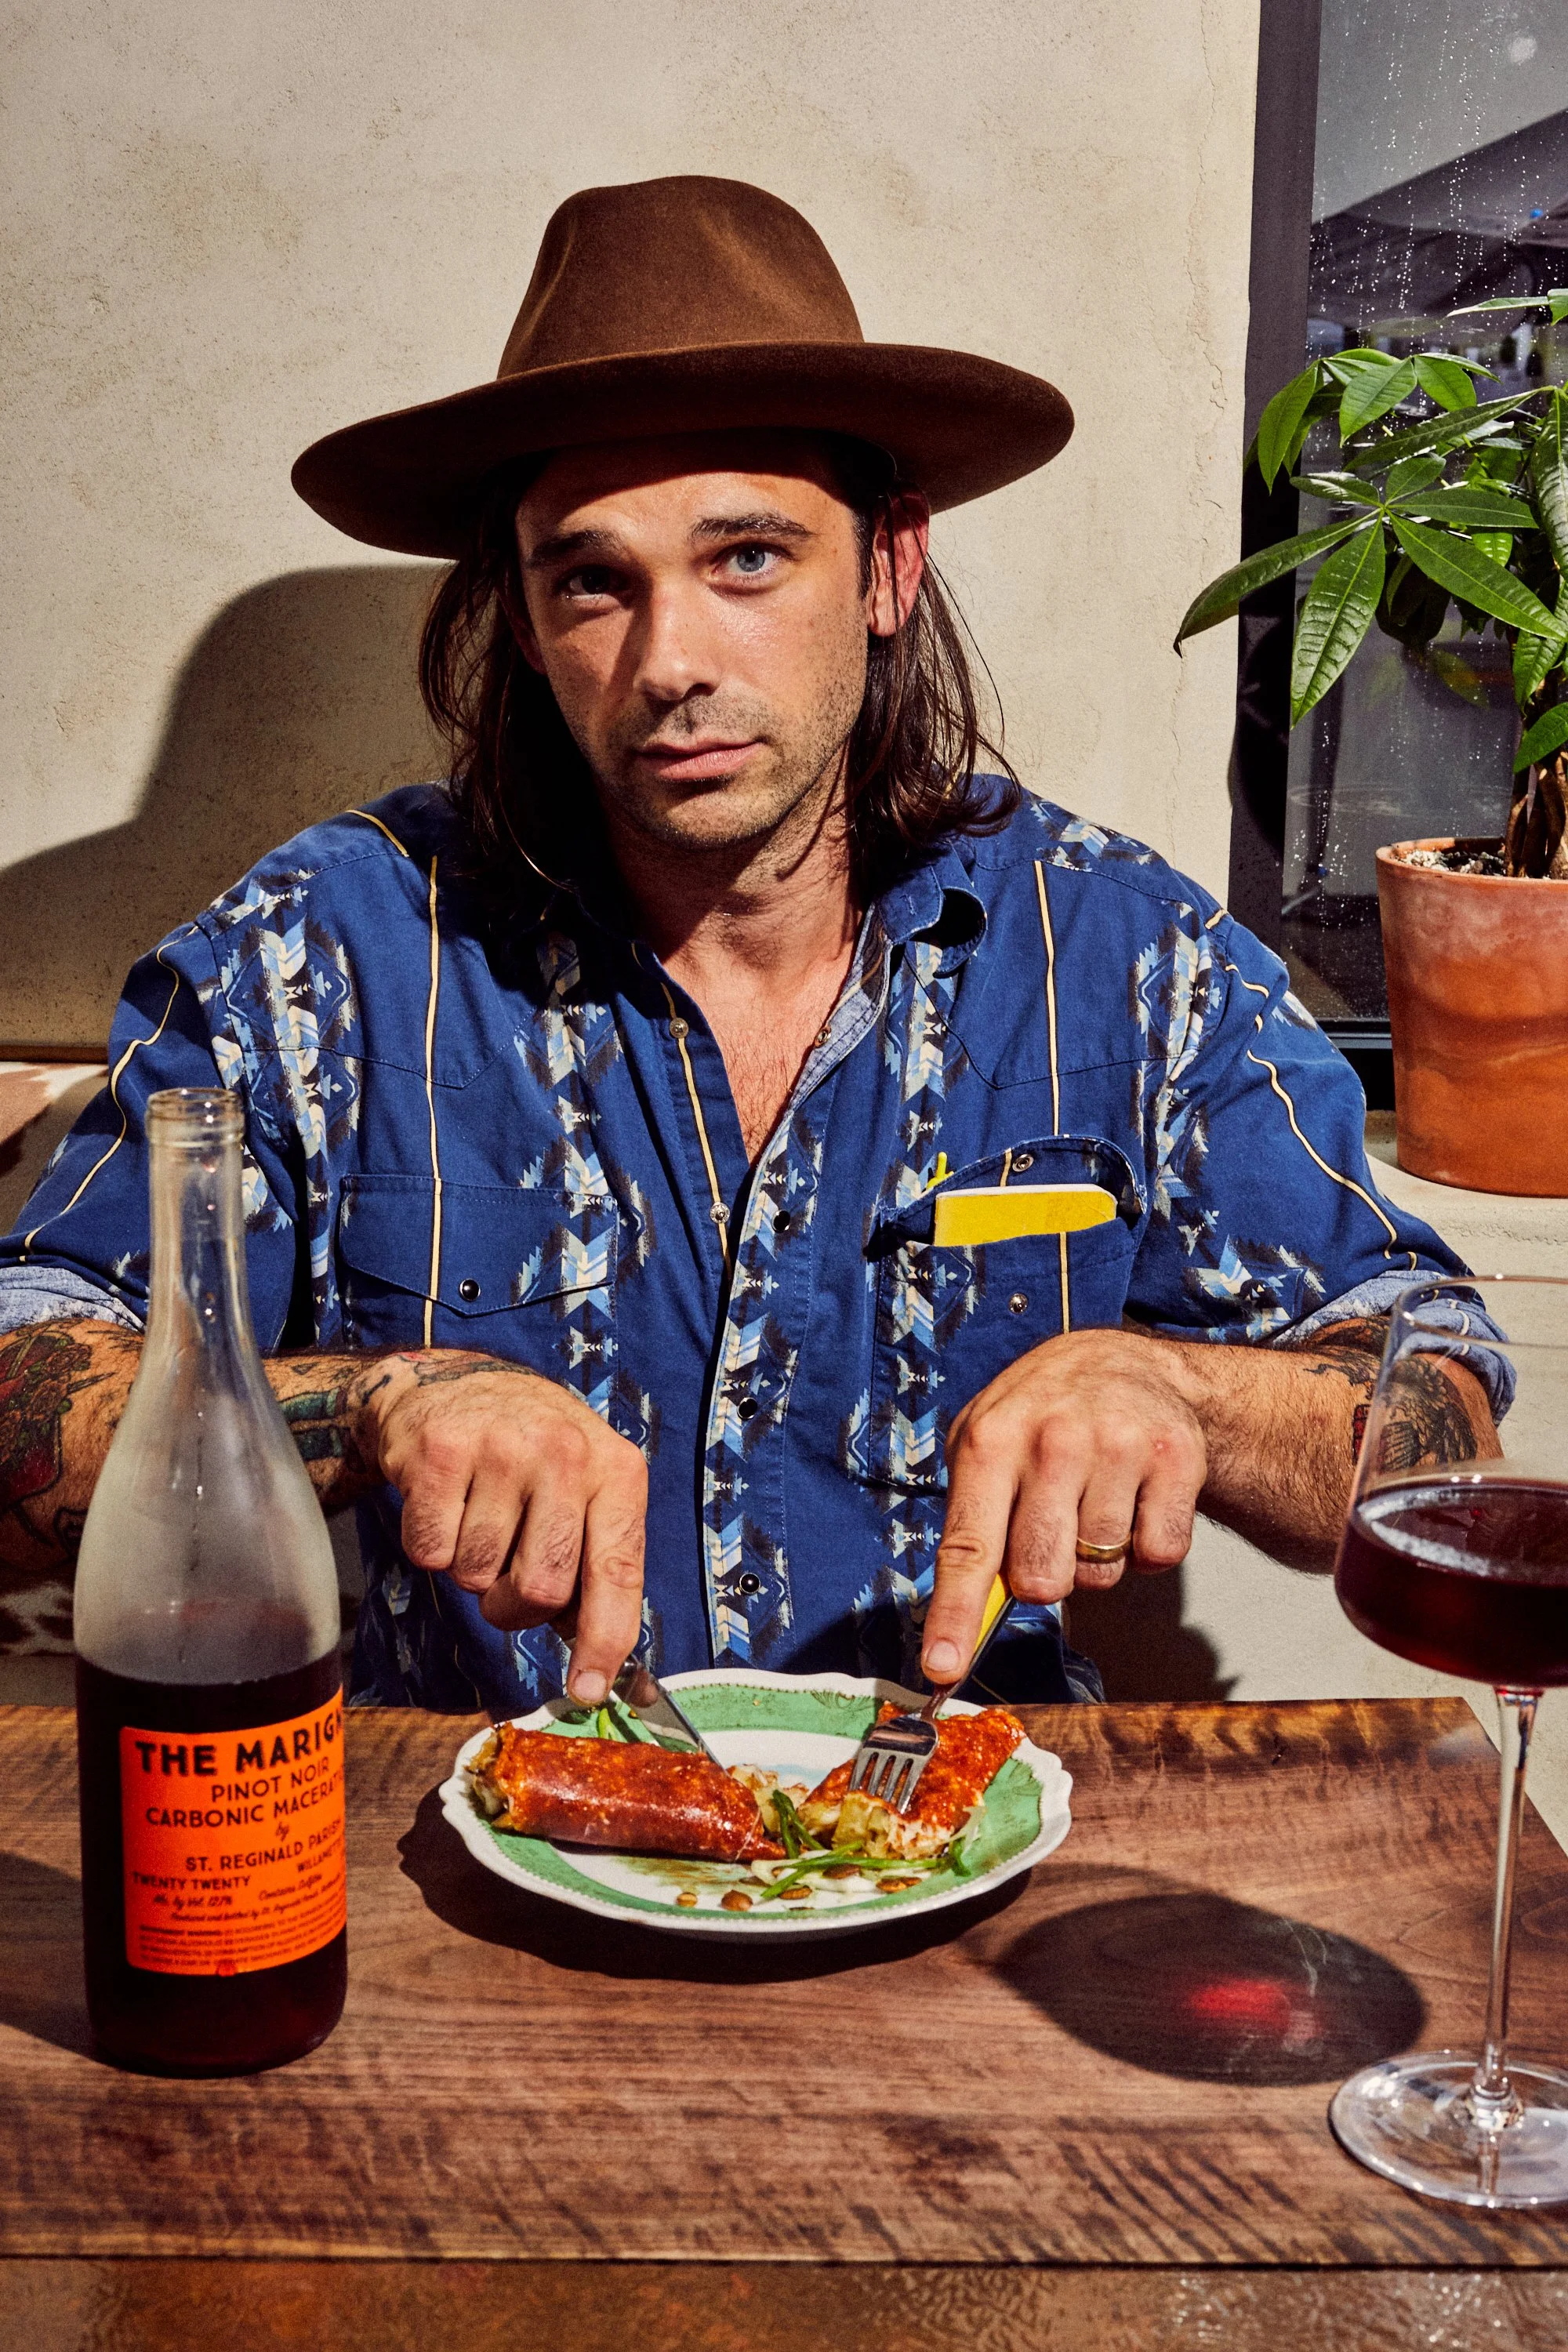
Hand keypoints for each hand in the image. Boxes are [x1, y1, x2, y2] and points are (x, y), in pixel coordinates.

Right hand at [350, 1351, 646, 1704]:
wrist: (454, 1383)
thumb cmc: (531, 1455)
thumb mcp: (585, 1490)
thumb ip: (595, 1565)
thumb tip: (597, 1664)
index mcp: (616, 1470)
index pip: (619, 1571)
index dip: (606, 1641)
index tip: (588, 1690)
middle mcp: (565, 1453)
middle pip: (542, 1588)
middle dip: (516, 1607)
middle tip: (506, 1579)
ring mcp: (501, 1449)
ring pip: (477, 1575)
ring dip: (471, 1570)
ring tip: (478, 1520)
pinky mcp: (439, 1453)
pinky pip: (429, 1553)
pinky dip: (430, 1547)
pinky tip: (444, 1504)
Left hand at [919, 1329, 1205, 1687]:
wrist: (1123, 1364)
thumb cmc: (1041, 1418)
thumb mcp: (985, 1447)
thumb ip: (970, 1526)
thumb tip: (961, 1622)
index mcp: (991, 1441)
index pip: (968, 1547)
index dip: (953, 1614)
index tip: (942, 1667)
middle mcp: (1054, 1440)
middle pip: (1043, 1578)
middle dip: (1045, 1578)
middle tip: (1051, 1534)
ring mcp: (1119, 1446)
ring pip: (1103, 1572)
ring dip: (1098, 1558)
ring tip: (1094, 1501)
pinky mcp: (1177, 1458)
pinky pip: (1159, 1555)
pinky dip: (1148, 1546)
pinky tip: (1135, 1500)